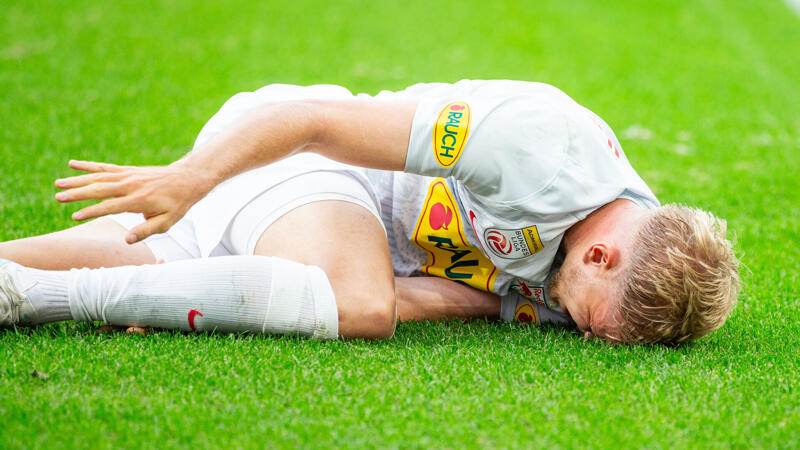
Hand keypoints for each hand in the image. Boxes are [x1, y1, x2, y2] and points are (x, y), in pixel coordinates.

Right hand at [55, 160, 216, 243]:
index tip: (75, 216)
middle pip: (99, 189)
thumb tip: (127, 240)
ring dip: (77, 180)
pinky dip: (89, 166)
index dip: (92, 211)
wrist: (187, 179)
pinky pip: (105, 167)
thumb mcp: (167, 222)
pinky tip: (73, 164)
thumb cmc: (177, 204)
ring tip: (58, 183)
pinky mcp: (128, 170)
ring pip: (98, 176)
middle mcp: (131, 185)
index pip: (110, 206)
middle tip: (57, 197)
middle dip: (77, 193)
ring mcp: (128, 175)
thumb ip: (146, 230)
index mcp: (139, 200)